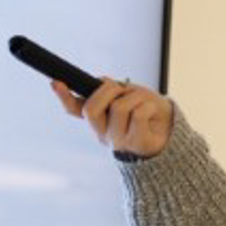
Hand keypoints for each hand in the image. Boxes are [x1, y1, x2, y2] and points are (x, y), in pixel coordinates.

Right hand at [51, 77, 172, 158]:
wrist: (171, 131)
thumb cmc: (147, 111)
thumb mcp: (128, 94)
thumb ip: (112, 90)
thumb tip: (100, 82)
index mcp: (98, 120)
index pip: (75, 109)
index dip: (64, 97)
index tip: (55, 82)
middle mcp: (103, 133)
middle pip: (91, 108)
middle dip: (108, 90)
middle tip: (121, 90)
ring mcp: (119, 141)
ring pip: (119, 107)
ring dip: (135, 97)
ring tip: (142, 102)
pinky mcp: (137, 143)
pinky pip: (139, 113)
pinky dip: (147, 105)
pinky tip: (151, 113)